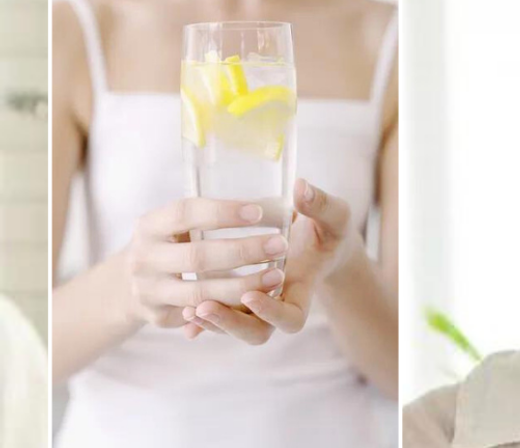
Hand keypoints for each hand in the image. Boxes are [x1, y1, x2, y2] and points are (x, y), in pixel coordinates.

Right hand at [121, 198, 287, 328]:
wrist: (127, 284)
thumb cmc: (170, 243)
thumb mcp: (176, 224)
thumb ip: (210, 216)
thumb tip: (270, 203)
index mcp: (150, 225)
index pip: (186, 213)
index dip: (222, 213)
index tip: (258, 212)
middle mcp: (144, 258)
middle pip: (198, 257)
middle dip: (243, 251)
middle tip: (280, 244)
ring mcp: (149, 291)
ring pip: (201, 294)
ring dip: (242, 286)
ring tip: (276, 276)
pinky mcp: (159, 316)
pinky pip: (200, 317)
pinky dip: (229, 310)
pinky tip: (258, 301)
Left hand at [181, 178, 356, 343]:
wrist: (321, 246)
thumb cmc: (328, 231)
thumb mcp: (334, 216)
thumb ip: (320, 204)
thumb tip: (300, 187)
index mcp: (304, 289)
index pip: (291, 318)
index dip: (271, 312)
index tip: (252, 292)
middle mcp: (280, 304)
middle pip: (257, 332)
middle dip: (229, 323)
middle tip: (203, 307)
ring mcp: (258, 305)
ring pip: (234, 327)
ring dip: (212, 321)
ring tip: (190, 308)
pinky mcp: (241, 299)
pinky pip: (221, 317)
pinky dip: (203, 322)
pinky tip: (184, 315)